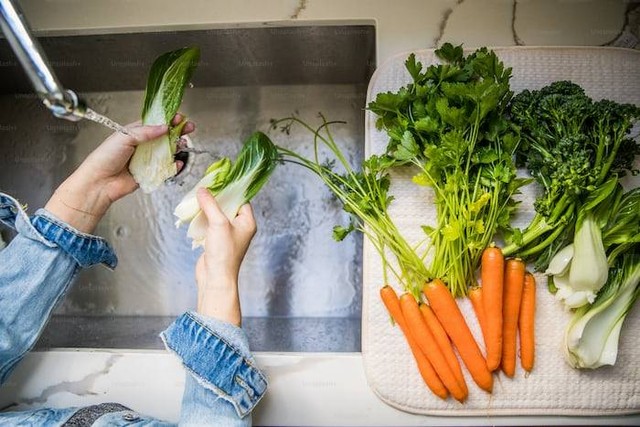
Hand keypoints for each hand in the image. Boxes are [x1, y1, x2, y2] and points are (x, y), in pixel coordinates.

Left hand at [45, 115, 194, 232]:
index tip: (179, 117)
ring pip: (168, 151)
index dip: (168, 119)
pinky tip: (179, 163)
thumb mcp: (124, 137)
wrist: (100, 182)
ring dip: (178, 147)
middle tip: (189, 127)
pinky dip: (174, 166)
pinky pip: (166, 169)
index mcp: (135, 132)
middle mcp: (143, 145)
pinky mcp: (150, 173)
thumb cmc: (105, 157)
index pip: (155, 123)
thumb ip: (146, 132)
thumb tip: (164, 127)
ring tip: (184, 144)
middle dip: (178, 131)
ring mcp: (147, 159)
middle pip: (165, 136)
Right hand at [195, 188, 256, 325]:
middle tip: (205, 188)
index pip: (241, 200)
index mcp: (247, 222)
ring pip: (217, 215)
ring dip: (207, 208)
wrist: (215, 277)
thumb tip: (203, 190)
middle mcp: (239, 228)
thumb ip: (211, 204)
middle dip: (216, 198)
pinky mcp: (216, 241)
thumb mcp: (218, 223)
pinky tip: (194, 213)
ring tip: (197, 198)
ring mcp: (227, 234)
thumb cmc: (223, 252)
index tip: (219, 181)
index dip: (231, 191)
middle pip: (228, 206)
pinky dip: (202, 218)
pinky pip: (209, 224)